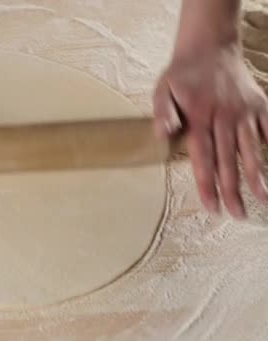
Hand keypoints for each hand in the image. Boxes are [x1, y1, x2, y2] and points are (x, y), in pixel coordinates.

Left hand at [154, 41, 267, 217]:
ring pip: (252, 150)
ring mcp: (245, 112)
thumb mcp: (162, 89)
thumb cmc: (182, 74)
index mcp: (199, 118)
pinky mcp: (260, 105)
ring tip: (263, 199)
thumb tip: (162, 136)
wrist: (210, 46)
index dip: (207, 184)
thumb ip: (162, 113)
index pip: (203, 158)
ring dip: (258, 176)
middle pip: (229, 160)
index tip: (211, 206)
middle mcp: (224, 118)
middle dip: (233, 190)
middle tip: (237, 215)